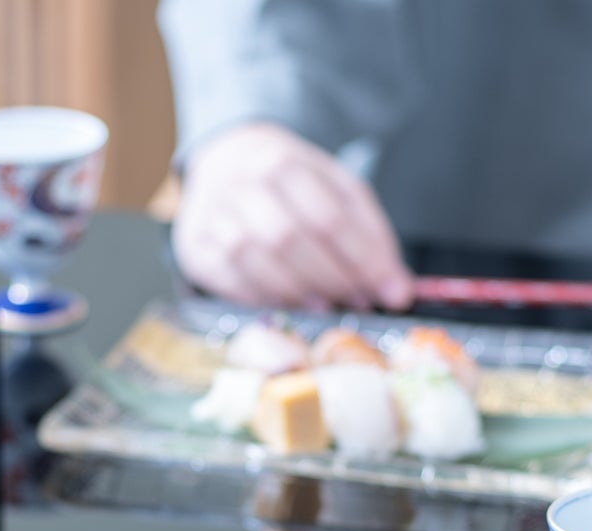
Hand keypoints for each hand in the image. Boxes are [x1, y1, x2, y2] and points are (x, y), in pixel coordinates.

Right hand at [172, 121, 412, 311]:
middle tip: (360, 303)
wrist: (225, 161)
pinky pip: (228, 279)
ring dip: (296, 292)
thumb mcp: (336, 189)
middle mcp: (240, 184)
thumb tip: (397, 290)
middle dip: (332, 278)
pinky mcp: (194, 247)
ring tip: (326, 307)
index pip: (329, 218)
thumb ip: (368, 235)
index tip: (392, 292)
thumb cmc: (292, 184)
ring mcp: (212, 214)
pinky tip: (288, 306)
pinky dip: (262, 298)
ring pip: (253, 259)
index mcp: (282, 161)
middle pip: (289, 239)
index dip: (364, 261)